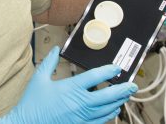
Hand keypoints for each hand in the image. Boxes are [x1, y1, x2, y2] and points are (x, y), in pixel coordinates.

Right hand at [0, 46, 136, 123]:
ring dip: (118, 102)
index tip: (116, 68)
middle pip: (107, 96)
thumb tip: (56, 49)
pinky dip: (109, 115)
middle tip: (132, 85)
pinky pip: (100, 121)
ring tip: (126, 96)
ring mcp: (81, 117)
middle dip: (122, 90)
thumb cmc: (32, 103)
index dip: (108, 71)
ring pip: (107, 110)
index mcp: (70, 89)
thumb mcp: (39, 79)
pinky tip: (113, 110)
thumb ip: (49, 62)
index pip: (95, 77)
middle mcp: (79, 103)